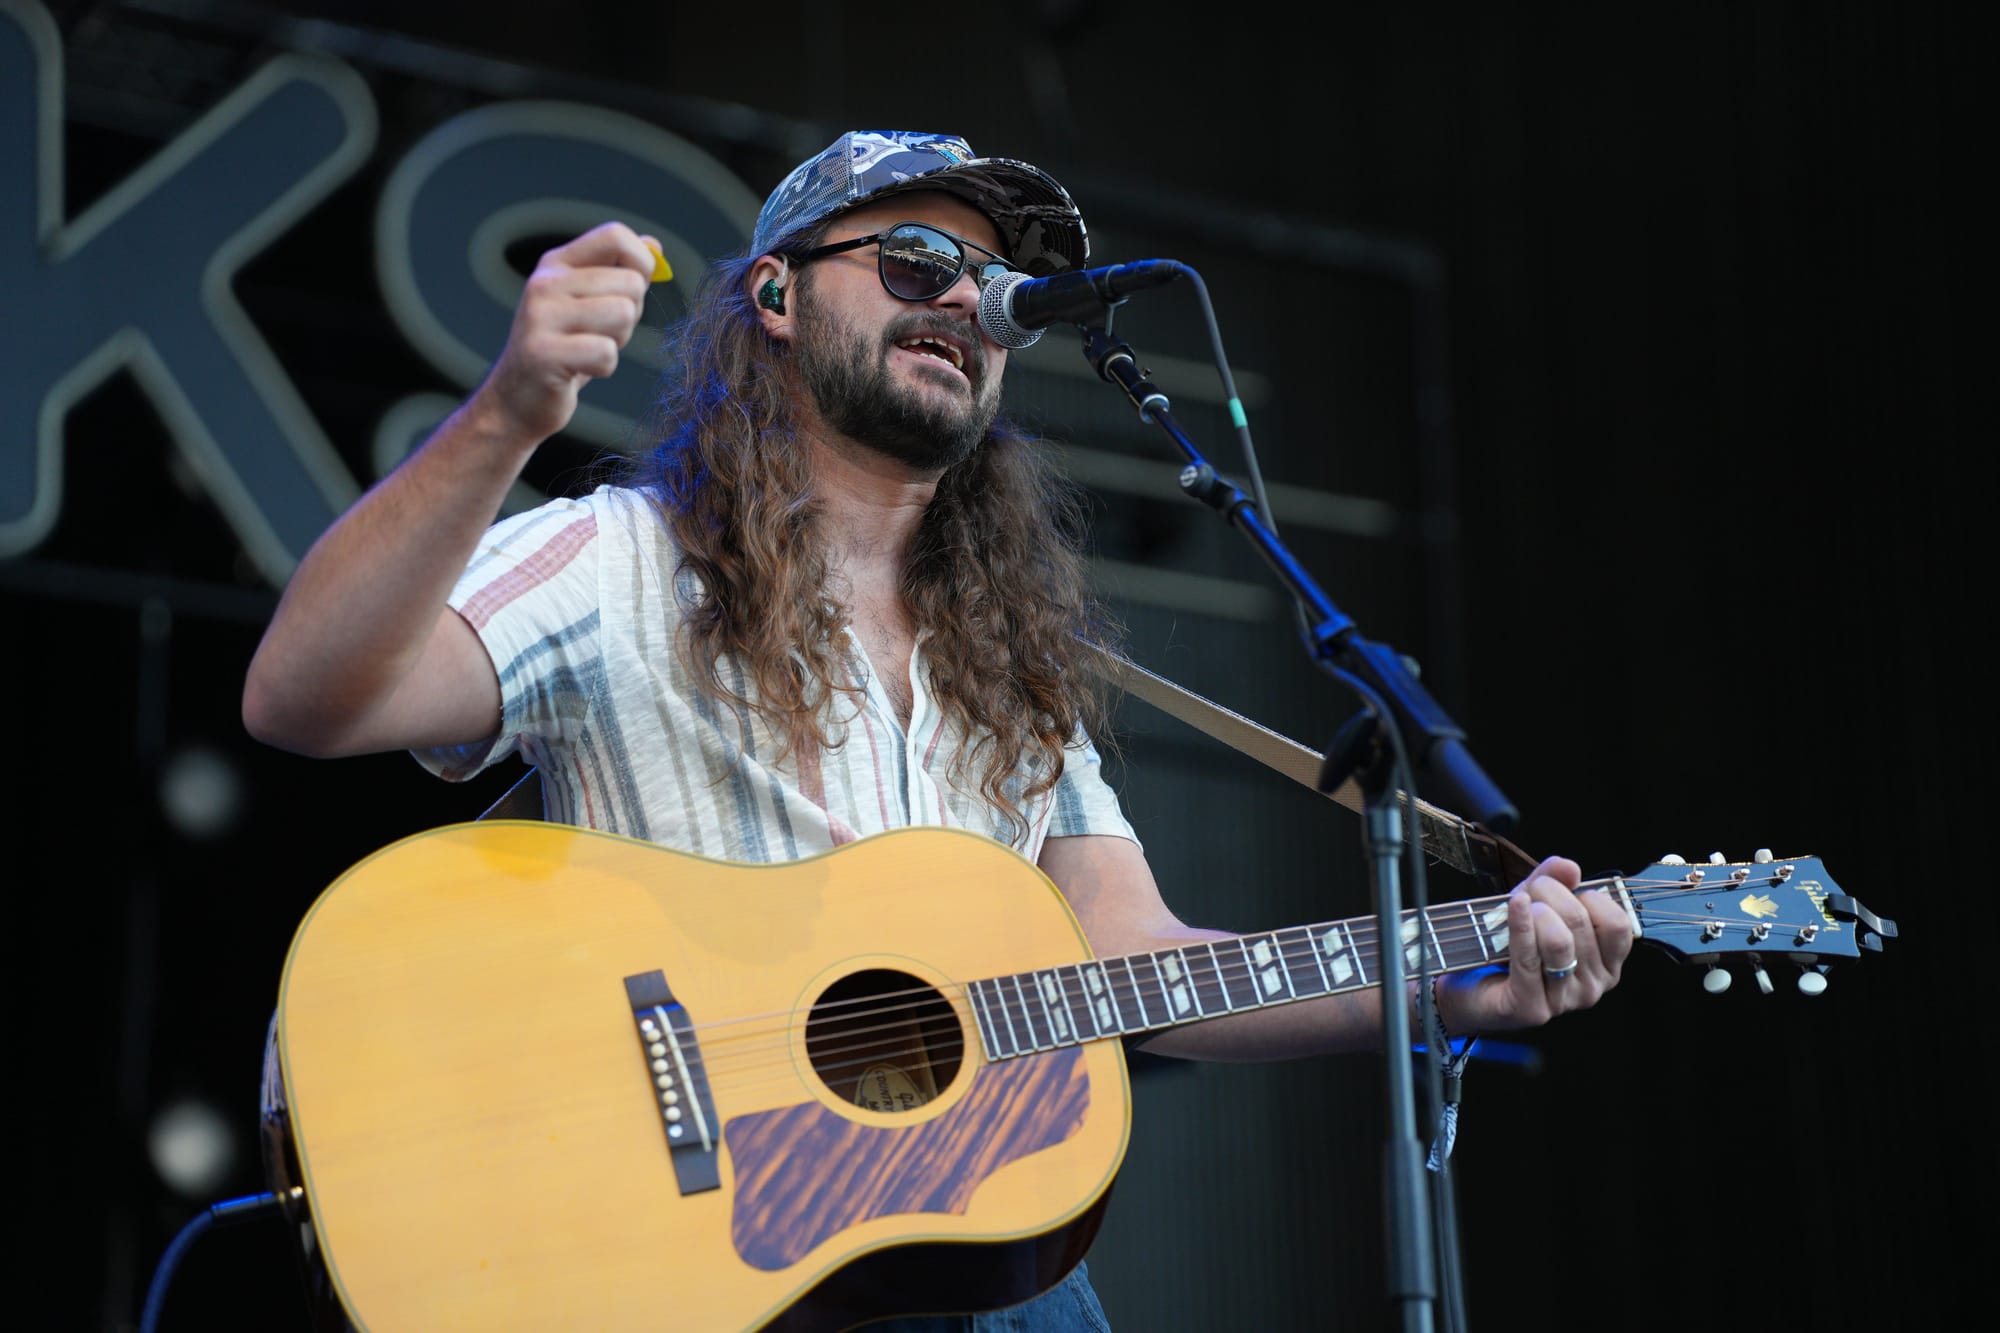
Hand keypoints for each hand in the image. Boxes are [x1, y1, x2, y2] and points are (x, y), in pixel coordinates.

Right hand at [474, 221, 658, 442]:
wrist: (518, 399)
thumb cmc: (564, 350)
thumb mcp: (589, 304)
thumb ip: (619, 273)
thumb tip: (654, 245)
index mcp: (558, 264)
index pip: (615, 235)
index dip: (642, 263)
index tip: (633, 292)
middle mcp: (545, 282)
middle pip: (630, 282)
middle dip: (630, 316)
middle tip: (599, 334)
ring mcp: (540, 316)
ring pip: (623, 313)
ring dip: (618, 341)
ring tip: (589, 349)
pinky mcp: (542, 353)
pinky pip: (606, 352)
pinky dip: (603, 367)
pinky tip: (579, 370)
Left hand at [1439, 856, 1633, 1032]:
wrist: (1471, 986)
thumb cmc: (1511, 946)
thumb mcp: (1537, 905)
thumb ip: (1555, 882)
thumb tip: (1570, 868)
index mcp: (1607, 965)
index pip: (1617, 924)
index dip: (1590, 896)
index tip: (1566, 890)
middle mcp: (1593, 988)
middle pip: (1582, 925)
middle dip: (1552, 893)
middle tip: (1532, 889)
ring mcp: (1564, 1002)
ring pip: (1559, 942)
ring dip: (1537, 912)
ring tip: (1522, 904)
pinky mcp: (1532, 1008)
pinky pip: (1528, 958)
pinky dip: (1520, 924)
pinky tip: (1515, 905)